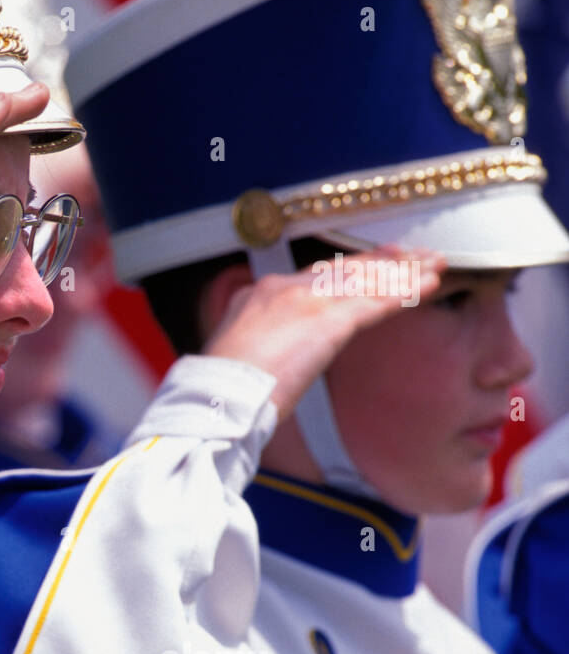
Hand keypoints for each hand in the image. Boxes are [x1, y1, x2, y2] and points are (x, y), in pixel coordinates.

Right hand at [203, 246, 445, 420]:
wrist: (216, 398)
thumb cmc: (221, 392)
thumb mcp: (238, 355)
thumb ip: (262, 342)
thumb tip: (276, 353)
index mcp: (258, 294)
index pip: (314, 275)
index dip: (349, 267)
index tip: (373, 262)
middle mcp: (282, 287)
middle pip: (344, 269)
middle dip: (384, 261)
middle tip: (416, 255)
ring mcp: (305, 300)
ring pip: (365, 281)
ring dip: (405, 273)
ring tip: (435, 267)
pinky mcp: (326, 321)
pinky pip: (375, 302)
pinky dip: (405, 292)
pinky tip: (430, 286)